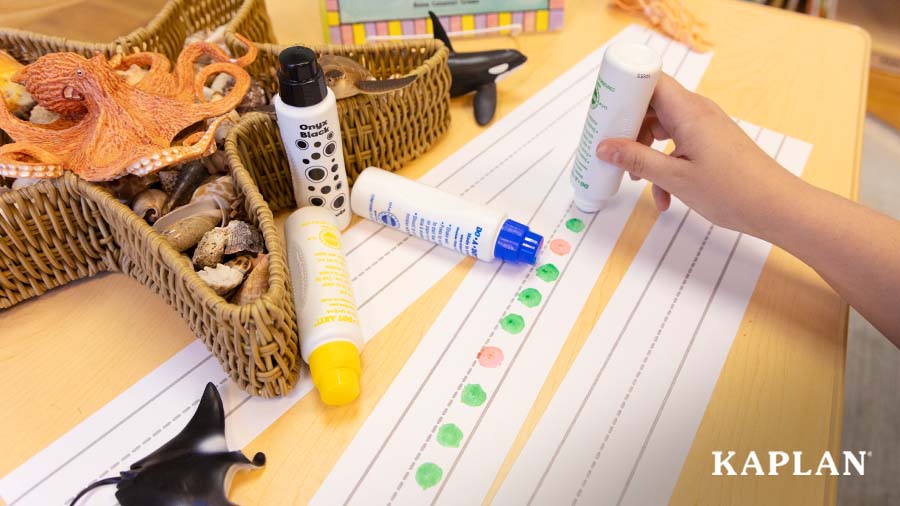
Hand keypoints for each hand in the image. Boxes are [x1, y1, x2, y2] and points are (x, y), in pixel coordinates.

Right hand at [595, 73, 803, 237]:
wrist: (776, 207)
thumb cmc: (733, 190)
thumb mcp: (675, 178)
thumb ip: (636, 160)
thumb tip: (604, 147)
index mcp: (688, 111)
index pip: (650, 81)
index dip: (624, 92)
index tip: (605, 112)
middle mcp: (697, 112)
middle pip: (651, 107)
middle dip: (628, 130)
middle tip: (611, 152)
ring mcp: (705, 127)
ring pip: (662, 130)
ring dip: (645, 154)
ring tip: (637, 181)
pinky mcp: (710, 142)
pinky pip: (677, 145)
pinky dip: (665, 166)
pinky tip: (664, 196)